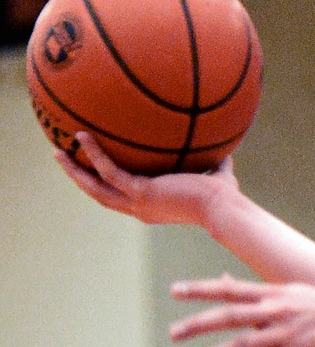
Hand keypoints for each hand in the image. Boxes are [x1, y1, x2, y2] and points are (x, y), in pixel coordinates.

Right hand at [55, 130, 237, 228]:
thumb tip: (225, 149)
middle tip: (63, 159)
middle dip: (79, 178)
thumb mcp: (215, 176)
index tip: (91, 170)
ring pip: (96, 188)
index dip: (104, 185)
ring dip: (75, 171)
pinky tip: (83, 137)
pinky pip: (109, 171)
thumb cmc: (224, 198)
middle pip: (100, 194)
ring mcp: (138, 203)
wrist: (224, 208)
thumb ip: (214, 164)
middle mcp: (141, 209)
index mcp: (152, 207)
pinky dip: (95, 155)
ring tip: (58, 151)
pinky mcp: (141, 193)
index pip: (121, 197)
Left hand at [169, 275, 314, 346]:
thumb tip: (222, 280)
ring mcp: (285, 335)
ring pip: (240, 346)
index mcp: (272, 295)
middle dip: (197, 325)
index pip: (229, 289)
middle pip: (228, 317)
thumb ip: (255, 291)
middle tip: (173, 334)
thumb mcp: (290, 291)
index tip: (174, 292)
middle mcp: (275, 312)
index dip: (201, 290)